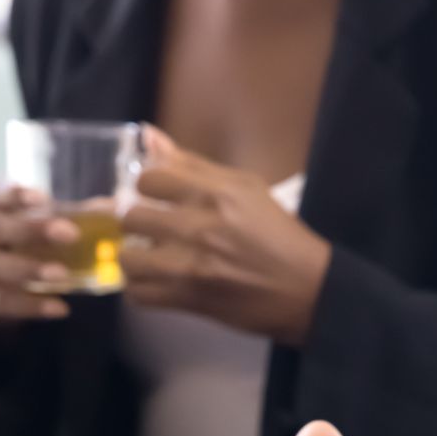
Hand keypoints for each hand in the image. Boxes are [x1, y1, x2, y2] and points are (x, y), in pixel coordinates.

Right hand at [0, 176, 78, 324]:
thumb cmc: (20, 234)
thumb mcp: (36, 217)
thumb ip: (65, 212)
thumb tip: (112, 211)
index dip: (11, 194)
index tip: (43, 198)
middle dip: (29, 230)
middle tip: (70, 235)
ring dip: (28, 269)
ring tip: (63, 276)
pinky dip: (31, 306)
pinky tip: (60, 308)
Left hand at [120, 128, 331, 343]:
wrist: (307, 290)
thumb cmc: (279, 235)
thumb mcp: (246, 188)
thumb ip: (193, 164)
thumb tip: (148, 135)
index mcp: (217, 193)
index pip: (149, 178)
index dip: (147, 187)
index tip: (156, 196)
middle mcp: (201, 227)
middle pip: (131, 217)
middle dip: (136, 222)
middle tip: (150, 229)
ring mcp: (192, 267)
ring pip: (129, 258)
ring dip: (135, 258)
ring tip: (149, 258)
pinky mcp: (190, 300)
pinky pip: (139, 294)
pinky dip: (142, 289)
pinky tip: (157, 283)